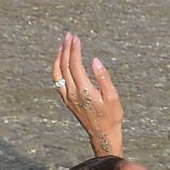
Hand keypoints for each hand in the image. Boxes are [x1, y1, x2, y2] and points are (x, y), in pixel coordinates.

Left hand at [52, 31, 124, 157]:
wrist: (102, 134)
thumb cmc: (112, 116)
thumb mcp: (113, 97)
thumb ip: (103, 78)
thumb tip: (95, 60)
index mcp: (84, 91)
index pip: (75, 65)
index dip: (75, 50)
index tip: (76, 38)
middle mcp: (72, 93)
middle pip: (64, 66)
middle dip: (66, 49)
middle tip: (69, 35)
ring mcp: (67, 97)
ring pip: (57, 73)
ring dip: (59, 57)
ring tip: (63, 45)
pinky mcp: (66, 100)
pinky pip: (57, 80)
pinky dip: (57, 67)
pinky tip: (61, 60)